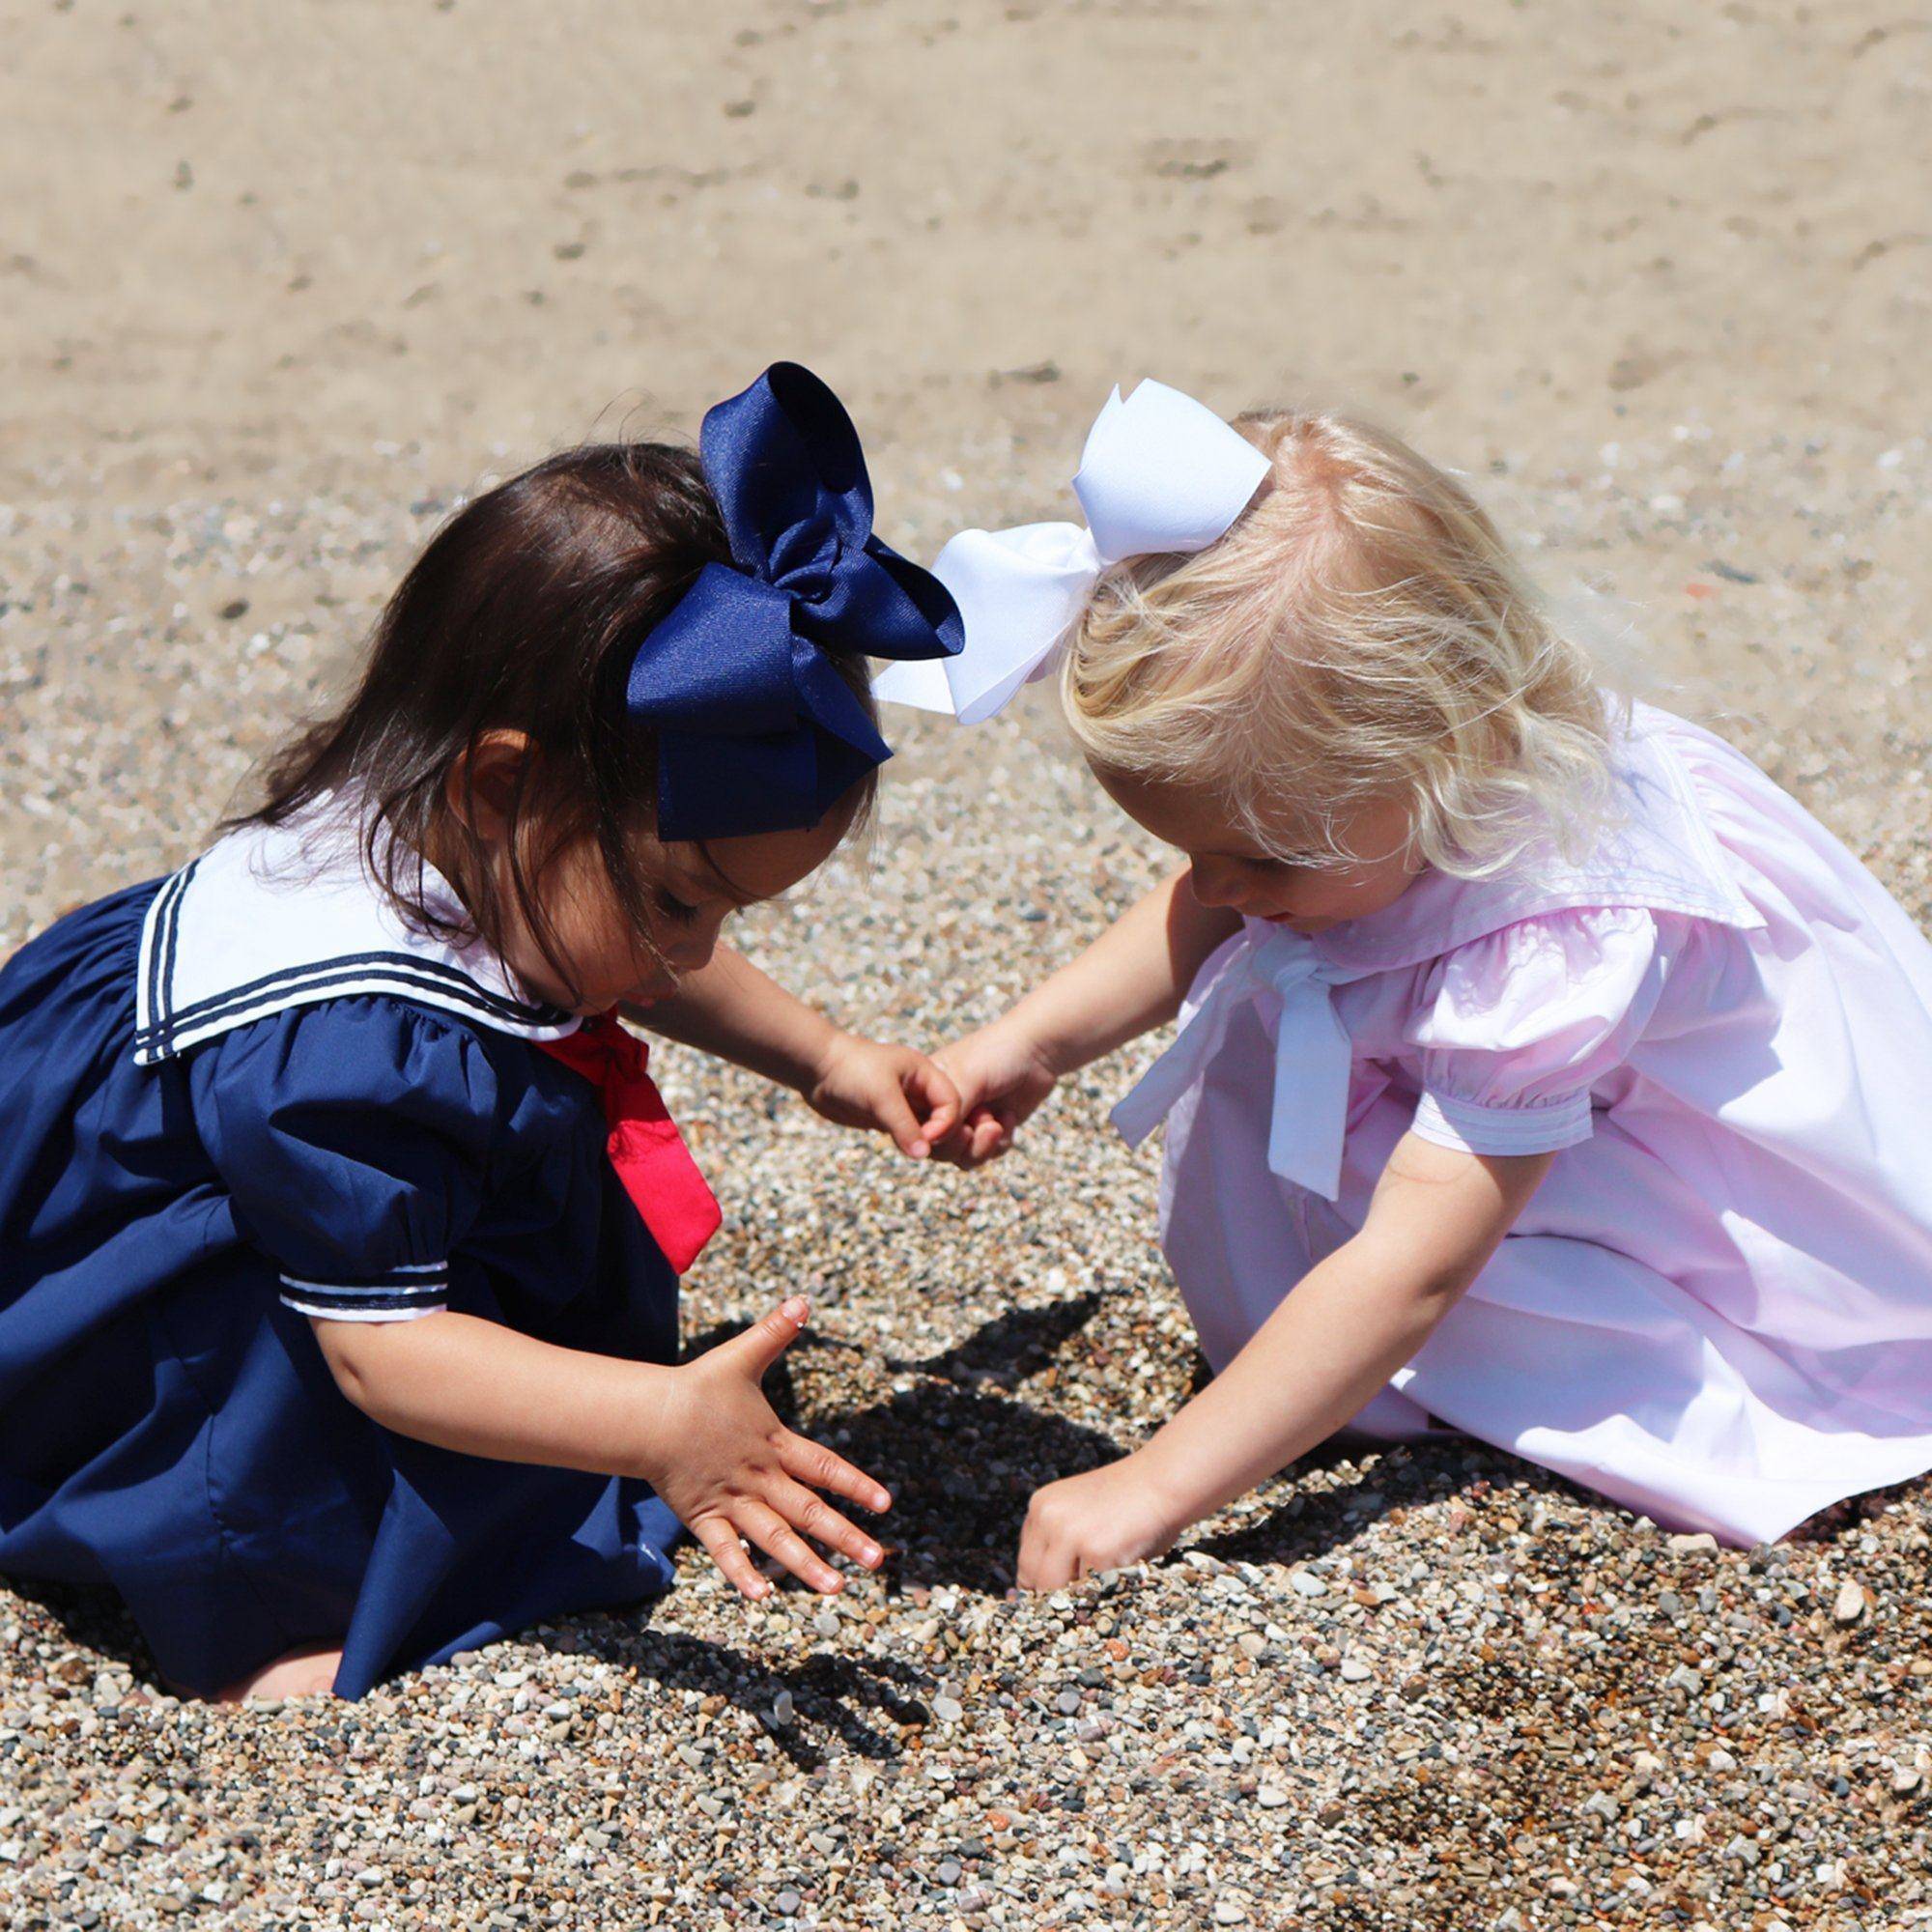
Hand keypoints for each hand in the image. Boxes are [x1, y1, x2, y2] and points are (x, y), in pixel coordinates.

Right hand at [650, 1297, 892, 1598]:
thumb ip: (775, 1332)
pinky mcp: (704, 1518)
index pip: (825, 1467)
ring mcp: (733, 1502)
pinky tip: (760, 1597)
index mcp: (775, 1445)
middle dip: (846, 1537)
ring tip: (836, 1589)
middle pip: (809, 1512)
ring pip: (775, 1539)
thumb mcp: (741, 1357)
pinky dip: (741, 1571)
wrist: (647, 1416)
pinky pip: (725, 1551)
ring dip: (805, 1566)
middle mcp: (760, 1480)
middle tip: (879, 1562)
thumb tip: (803, 1298)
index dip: (856, 1484)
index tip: (887, 1504)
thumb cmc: (698, 1388)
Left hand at [803, 1032, 960, 1158]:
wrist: (815, 1067)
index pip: (953, 1102)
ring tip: (914, 1151)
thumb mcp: (881, 1096)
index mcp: (925, 1073)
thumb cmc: (850, 1071)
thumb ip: (904, 1126)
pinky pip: (909, 1135)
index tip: (926, 1138)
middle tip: (924, 1149)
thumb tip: (924, 1154)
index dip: (947, 1124)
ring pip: (928, 1129)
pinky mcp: (887, 1117)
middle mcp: (918, 1088)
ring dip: (926, 1143)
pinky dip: (910, 1145)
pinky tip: (903, 1150)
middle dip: (942, 1135)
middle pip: (946, 1117)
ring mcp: (903, 1103)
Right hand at [930, 1019, 1060, 1166]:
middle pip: (940, 1149)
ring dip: (982, 1145)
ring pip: (964, 1156)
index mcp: (926, 1091)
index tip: (959, 1127)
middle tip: (981, 1123)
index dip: (934, 1137)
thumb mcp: (967, 1078)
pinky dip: (1000, 1141)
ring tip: (996, 1124)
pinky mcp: (990, 1129)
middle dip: (963, 1143)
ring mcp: (968, 1120)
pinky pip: (988, 1153)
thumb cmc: (997, 1054)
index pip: (917, 1128)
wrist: (1038, 1049)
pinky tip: (1009, 1116)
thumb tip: (931, 1141)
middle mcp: (943, 1109)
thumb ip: (948, 1112)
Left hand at [1017, 1454, 1186, 1590]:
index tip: (1052, 1597)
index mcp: (1041, 1506)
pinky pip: (1092, 1588)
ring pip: (1059, 1589)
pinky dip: (1107, 1587)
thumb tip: (1041, 1592)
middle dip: (1054, 1594)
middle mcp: (1048, 1518)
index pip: (1027, 1559)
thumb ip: (1059, 1542)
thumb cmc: (1128, 1500)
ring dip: (1081, 1592)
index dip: (1039, 1582)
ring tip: (1107, 1572)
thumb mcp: (1079, 1511)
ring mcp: (1070, 1535)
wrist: (1162, 1481)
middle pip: (1034, 1577)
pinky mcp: (1097, 1552)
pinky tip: (1123, 1564)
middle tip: (1076, 1600)